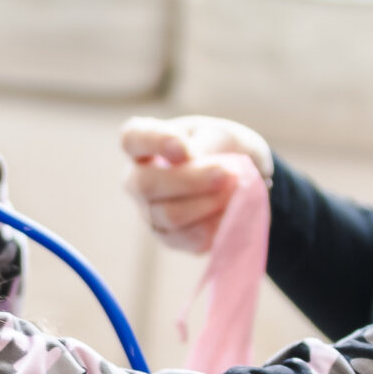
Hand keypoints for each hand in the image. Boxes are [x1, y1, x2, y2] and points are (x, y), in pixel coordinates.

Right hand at [119, 115, 274, 253]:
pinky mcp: (172, 238)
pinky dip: (217, 223)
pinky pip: (191, 237)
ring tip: (236, 190)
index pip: (132, 139)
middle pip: (147, 184)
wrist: (240, 180)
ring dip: (207, 203)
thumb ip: (205, 143)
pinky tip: (235, 210)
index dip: (154, 144)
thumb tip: (191, 159)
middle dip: (190, 181)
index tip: (182, 149)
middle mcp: (137, 180)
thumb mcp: (220, 134)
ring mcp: (151, 213)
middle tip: (227, 175)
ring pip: (170, 215)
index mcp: (143, 143)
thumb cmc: (222, 147)